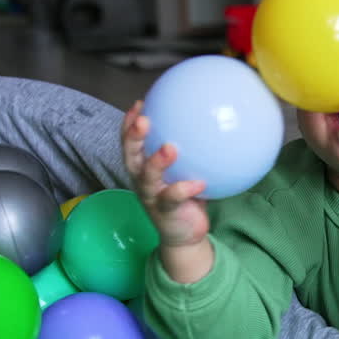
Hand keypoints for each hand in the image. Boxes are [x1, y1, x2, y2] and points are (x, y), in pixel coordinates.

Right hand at [121, 101, 209, 247]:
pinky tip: (200, 182)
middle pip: (130, 156)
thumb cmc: (185, 196)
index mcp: (142, 168)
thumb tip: (209, 119)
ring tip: (169, 148)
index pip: (130, 142)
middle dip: (133, 137)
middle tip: (143, 119)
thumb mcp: (184, 170)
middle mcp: (142, 180)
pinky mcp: (165, 212)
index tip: (139, 103)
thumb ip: (190, 150)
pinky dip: (186, 189)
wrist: (184, 235)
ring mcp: (152, 197)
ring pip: (148, 178)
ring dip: (157, 162)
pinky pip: (174, 199)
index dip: (129, 124)